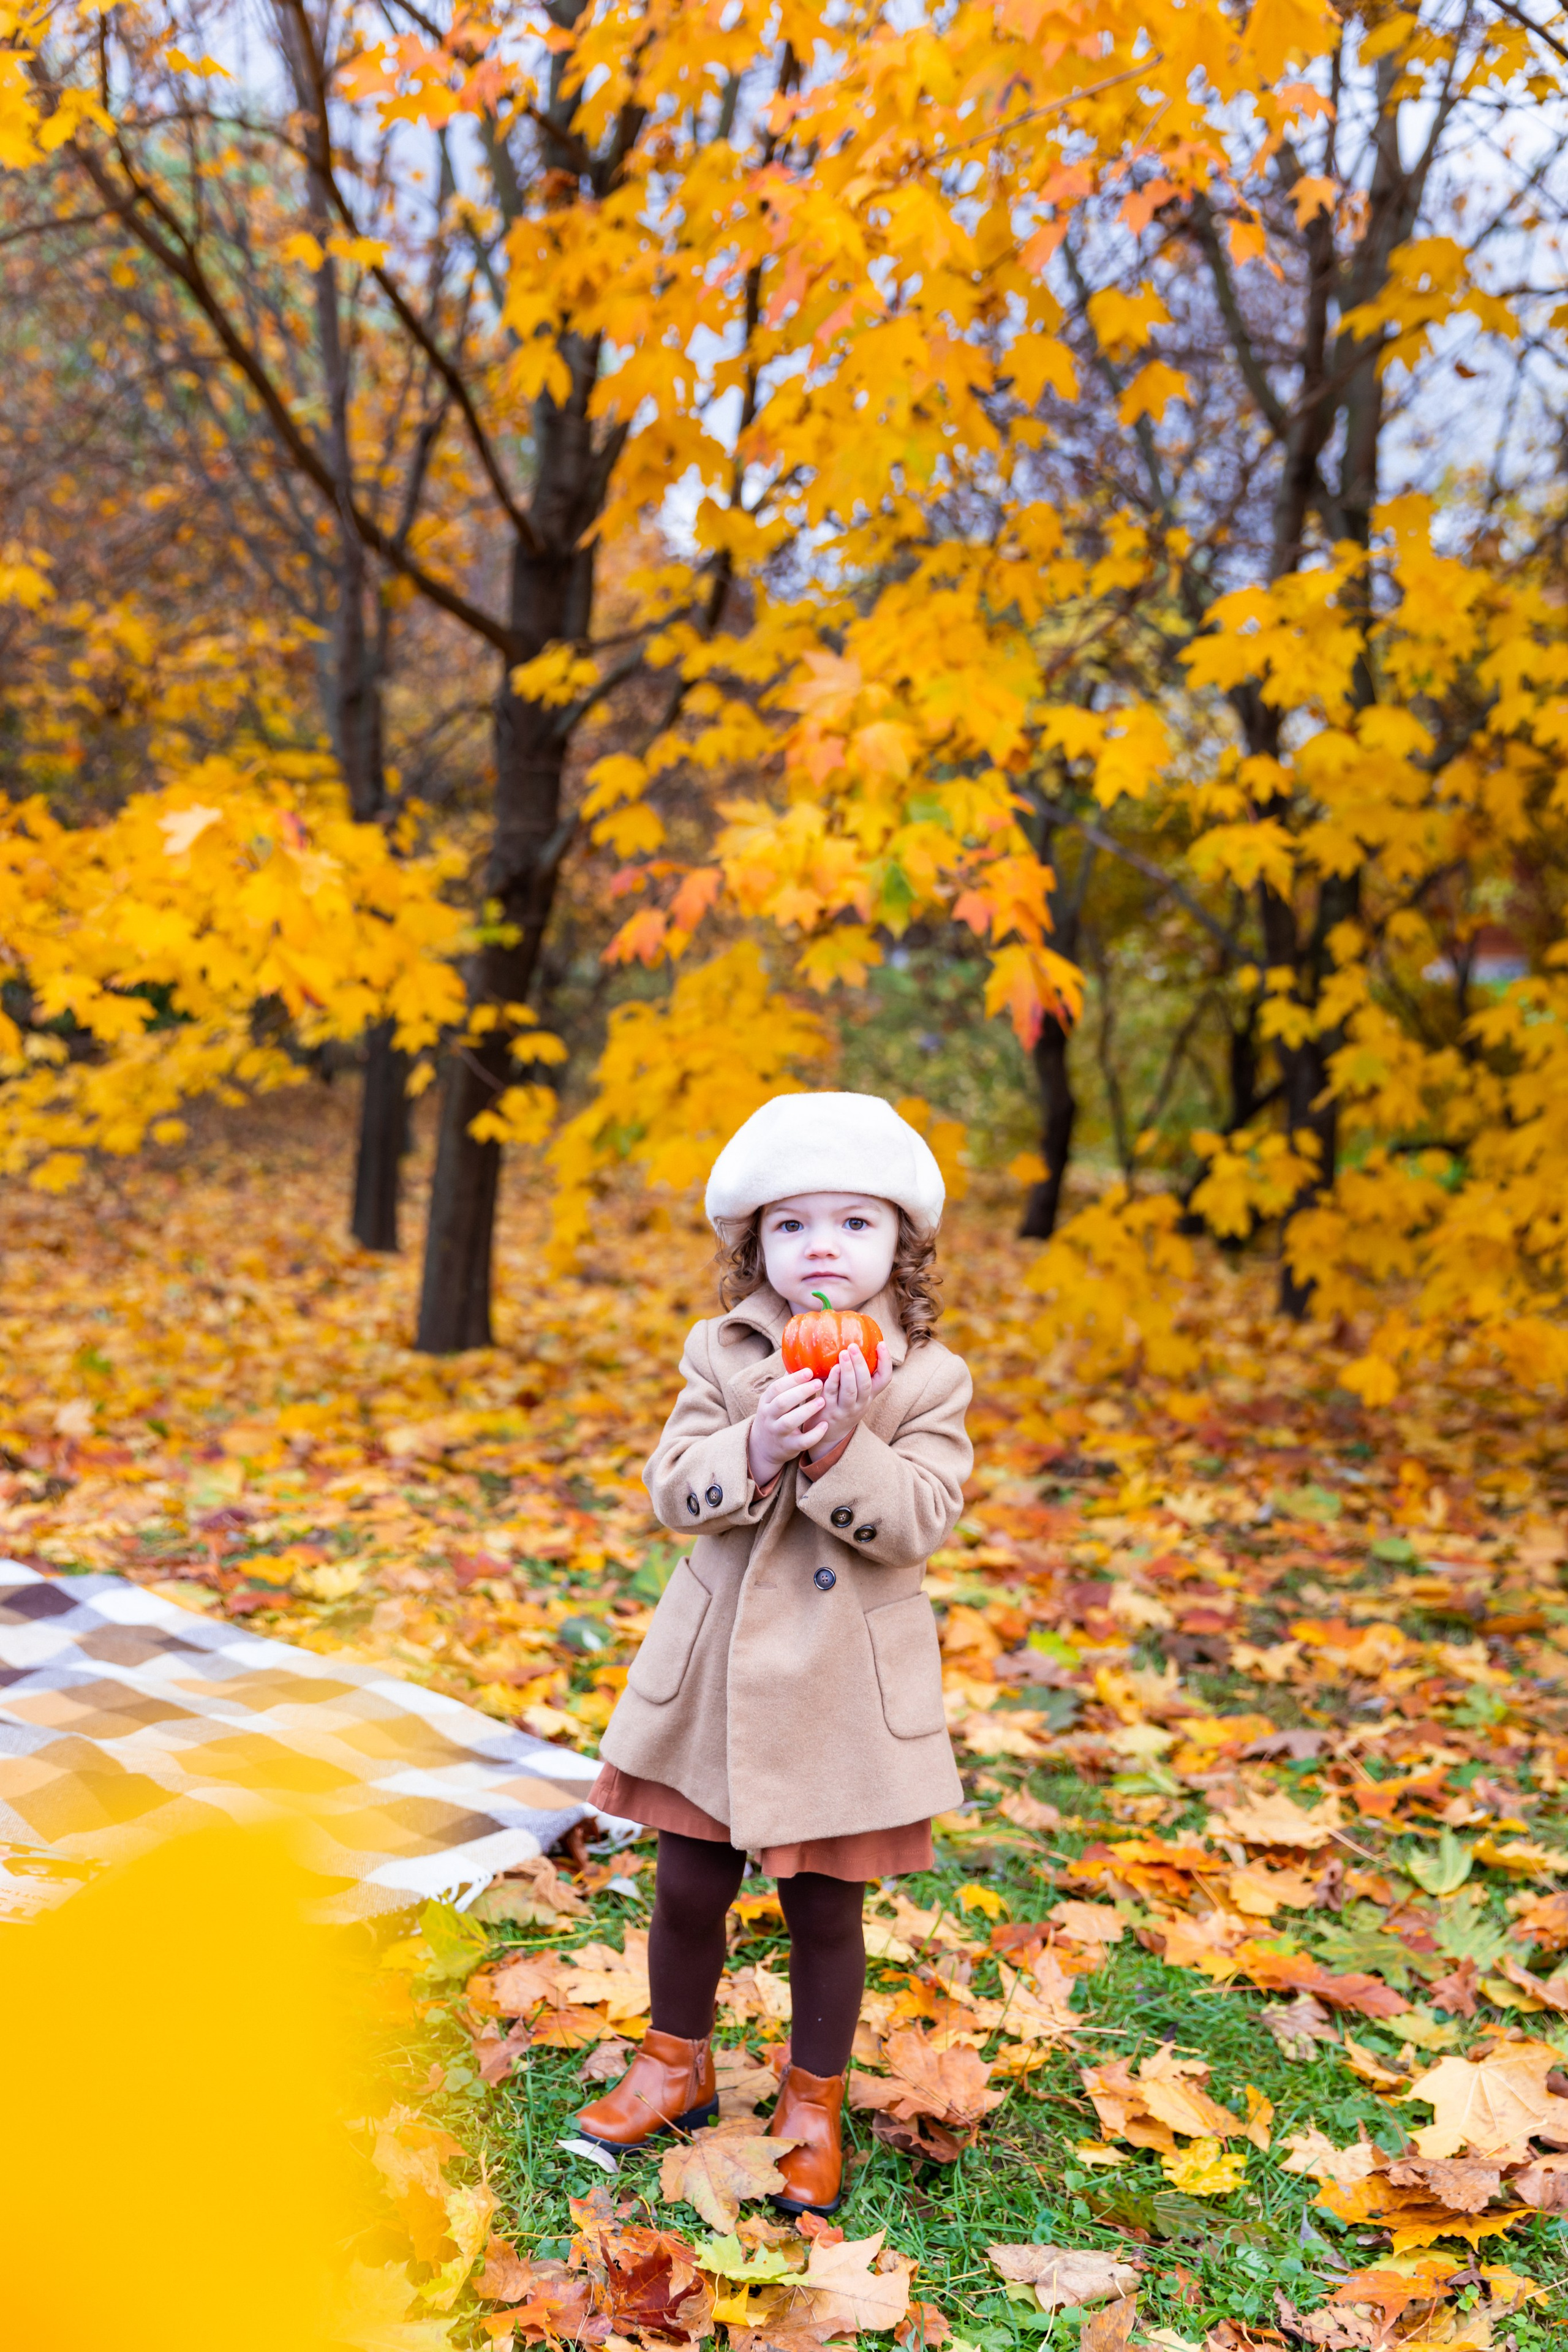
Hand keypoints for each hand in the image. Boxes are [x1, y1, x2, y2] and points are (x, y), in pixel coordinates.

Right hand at [748, 1365, 827, 1485]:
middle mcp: (769, 1416)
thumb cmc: (775, 1415)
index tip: (809, 1371)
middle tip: (819, 1383)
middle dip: (800, 1392)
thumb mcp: (774, 1399)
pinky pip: (801, 1441)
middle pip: (782, 1403)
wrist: (764, 1446)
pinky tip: (825, 1425)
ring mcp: (778, 1432)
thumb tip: (800, 1357)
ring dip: (806, 1411)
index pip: (777, 1388)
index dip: (792, 1379)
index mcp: (766, 1401)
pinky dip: (813, 1434)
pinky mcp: (788, 1446)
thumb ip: (787, 1382)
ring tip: (823, 1401)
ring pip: (789, 1422)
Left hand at [804, 1341, 891, 1461]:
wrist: (828, 1435)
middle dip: (861, 1364)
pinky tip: (832, 1369)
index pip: (884, 1379)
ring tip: (843, 1353)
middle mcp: (860, 1403)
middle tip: (854, 1347)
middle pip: (866, 1383)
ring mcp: (845, 1409)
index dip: (885, 1361)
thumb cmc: (842, 1406)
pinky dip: (834, 1380)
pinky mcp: (830, 1411)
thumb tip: (851, 1343)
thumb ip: (855, 1374)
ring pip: (851, 1390)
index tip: (882, 1344)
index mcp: (869, 1396)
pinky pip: (833, 1394)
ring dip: (848, 1370)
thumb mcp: (855, 1394)